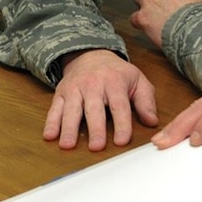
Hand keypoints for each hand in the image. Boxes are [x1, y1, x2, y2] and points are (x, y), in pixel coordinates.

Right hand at [44, 49, 158, 150]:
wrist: (90, 54)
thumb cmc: (116, 73)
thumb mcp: (137, 80)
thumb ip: (146, 101)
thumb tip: (152, 121)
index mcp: (114, 82)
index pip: (119, 106)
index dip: (121, 124)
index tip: (121, 141)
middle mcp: (93, 84)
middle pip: (94, 109)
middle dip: (95, 128)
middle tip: (96, 147)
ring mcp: (75, 89)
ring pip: (71, 109)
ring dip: (69, 128)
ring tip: (67, 145)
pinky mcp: (61, 93)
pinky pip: (54, 108)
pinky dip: (51, 122)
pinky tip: (49, 136)